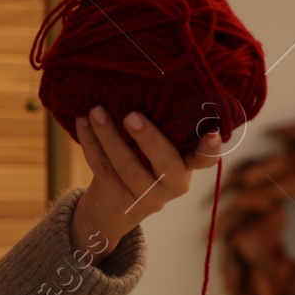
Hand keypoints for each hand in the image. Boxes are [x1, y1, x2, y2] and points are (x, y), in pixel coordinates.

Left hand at [68, 104, 222, 259]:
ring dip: (109, 135)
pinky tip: (82, 122)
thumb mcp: (157, 151)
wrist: (110, 210)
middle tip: (131, 115)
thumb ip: (162, 130)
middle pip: (165, 163)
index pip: (205, 160)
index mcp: (188, 167)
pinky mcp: (118, 201)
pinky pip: (102, 168)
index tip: (211, 133)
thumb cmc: (141, 165)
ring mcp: (146, 197)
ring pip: (127, 166)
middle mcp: (173, 185)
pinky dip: (90, 142)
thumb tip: (147, 84)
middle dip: (148, 138)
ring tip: (95, 111)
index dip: (210, 149)